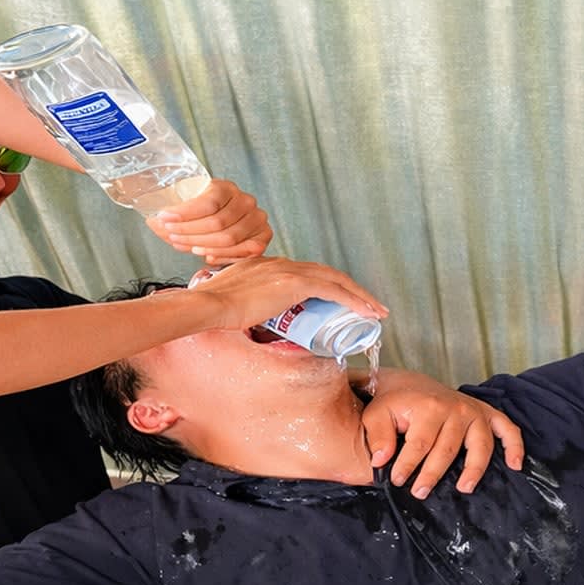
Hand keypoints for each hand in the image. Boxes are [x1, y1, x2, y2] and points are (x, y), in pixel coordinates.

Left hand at [147, 179, 273, 262]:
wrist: (223, 219)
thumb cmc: (201, 213)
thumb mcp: (186, 206)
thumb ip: (170, 213)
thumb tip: (153, 221)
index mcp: (226, 187)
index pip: (208, 203)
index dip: (184, 214)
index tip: (163, 219)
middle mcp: (246, 201)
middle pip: (217, 223)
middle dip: (190, 232)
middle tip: (171, 236)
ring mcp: (257, 220)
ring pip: (229, 239)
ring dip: (203, 245)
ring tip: (184, 246)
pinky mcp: (262, 238)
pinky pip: (244, 252)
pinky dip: (223, 256)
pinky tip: (206, 255)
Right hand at [184, 256, 388, 330]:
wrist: (208, 304)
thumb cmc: (213, 310)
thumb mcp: (232, 303)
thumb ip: (241, 306)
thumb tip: (243, 321)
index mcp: (267, 266)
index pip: (306, 273)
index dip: (327, 286)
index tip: (337, 301)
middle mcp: (281, 263)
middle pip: (326, 273)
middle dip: (351, 290)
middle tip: (368, 306)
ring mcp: (288, 270)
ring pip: (335, 279)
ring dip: (359, 296)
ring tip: (375, 311)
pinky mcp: (294, 282)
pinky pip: (333, 290)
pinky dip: (353, 300)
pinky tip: (367, 312)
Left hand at [362, 369, 525, 497]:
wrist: (412, 384)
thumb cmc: (395, 404)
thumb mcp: (378, 414)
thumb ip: (377, 435)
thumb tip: (381, 460)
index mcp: (428, 406)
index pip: (420, 443)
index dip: (408, 465)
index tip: (397, 481)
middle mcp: (456, 408)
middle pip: (448, 448)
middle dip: (433, 473)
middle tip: (420, 493)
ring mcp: (474, 412)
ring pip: (480, 445)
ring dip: (474, 468)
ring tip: (463, 489)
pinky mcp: (486, 415)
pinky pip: (507, 429)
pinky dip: (515, 446)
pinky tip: (515, 465)